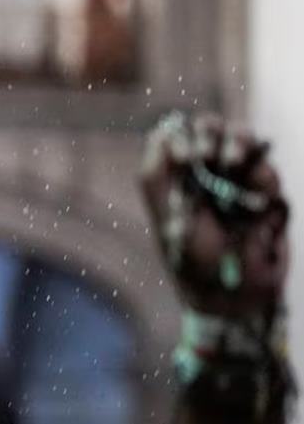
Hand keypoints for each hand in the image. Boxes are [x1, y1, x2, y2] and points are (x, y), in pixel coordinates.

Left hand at [141, 113, 288, 316]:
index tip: (187, 159)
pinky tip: (255, 201)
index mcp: (175, 180)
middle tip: (208, 156)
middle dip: (210, 133)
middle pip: (210, 128)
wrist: (236, 295)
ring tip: (233, 163)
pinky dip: (263, 178)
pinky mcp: (266, 193)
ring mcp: (237, 181)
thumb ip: (158, 178)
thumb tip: (162, 134)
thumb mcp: (168, 222)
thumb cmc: (194, 264)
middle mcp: (205, 175)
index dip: (180, 136)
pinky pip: (266, 171)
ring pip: (243, 138)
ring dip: (239, 142)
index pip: (175, 137)